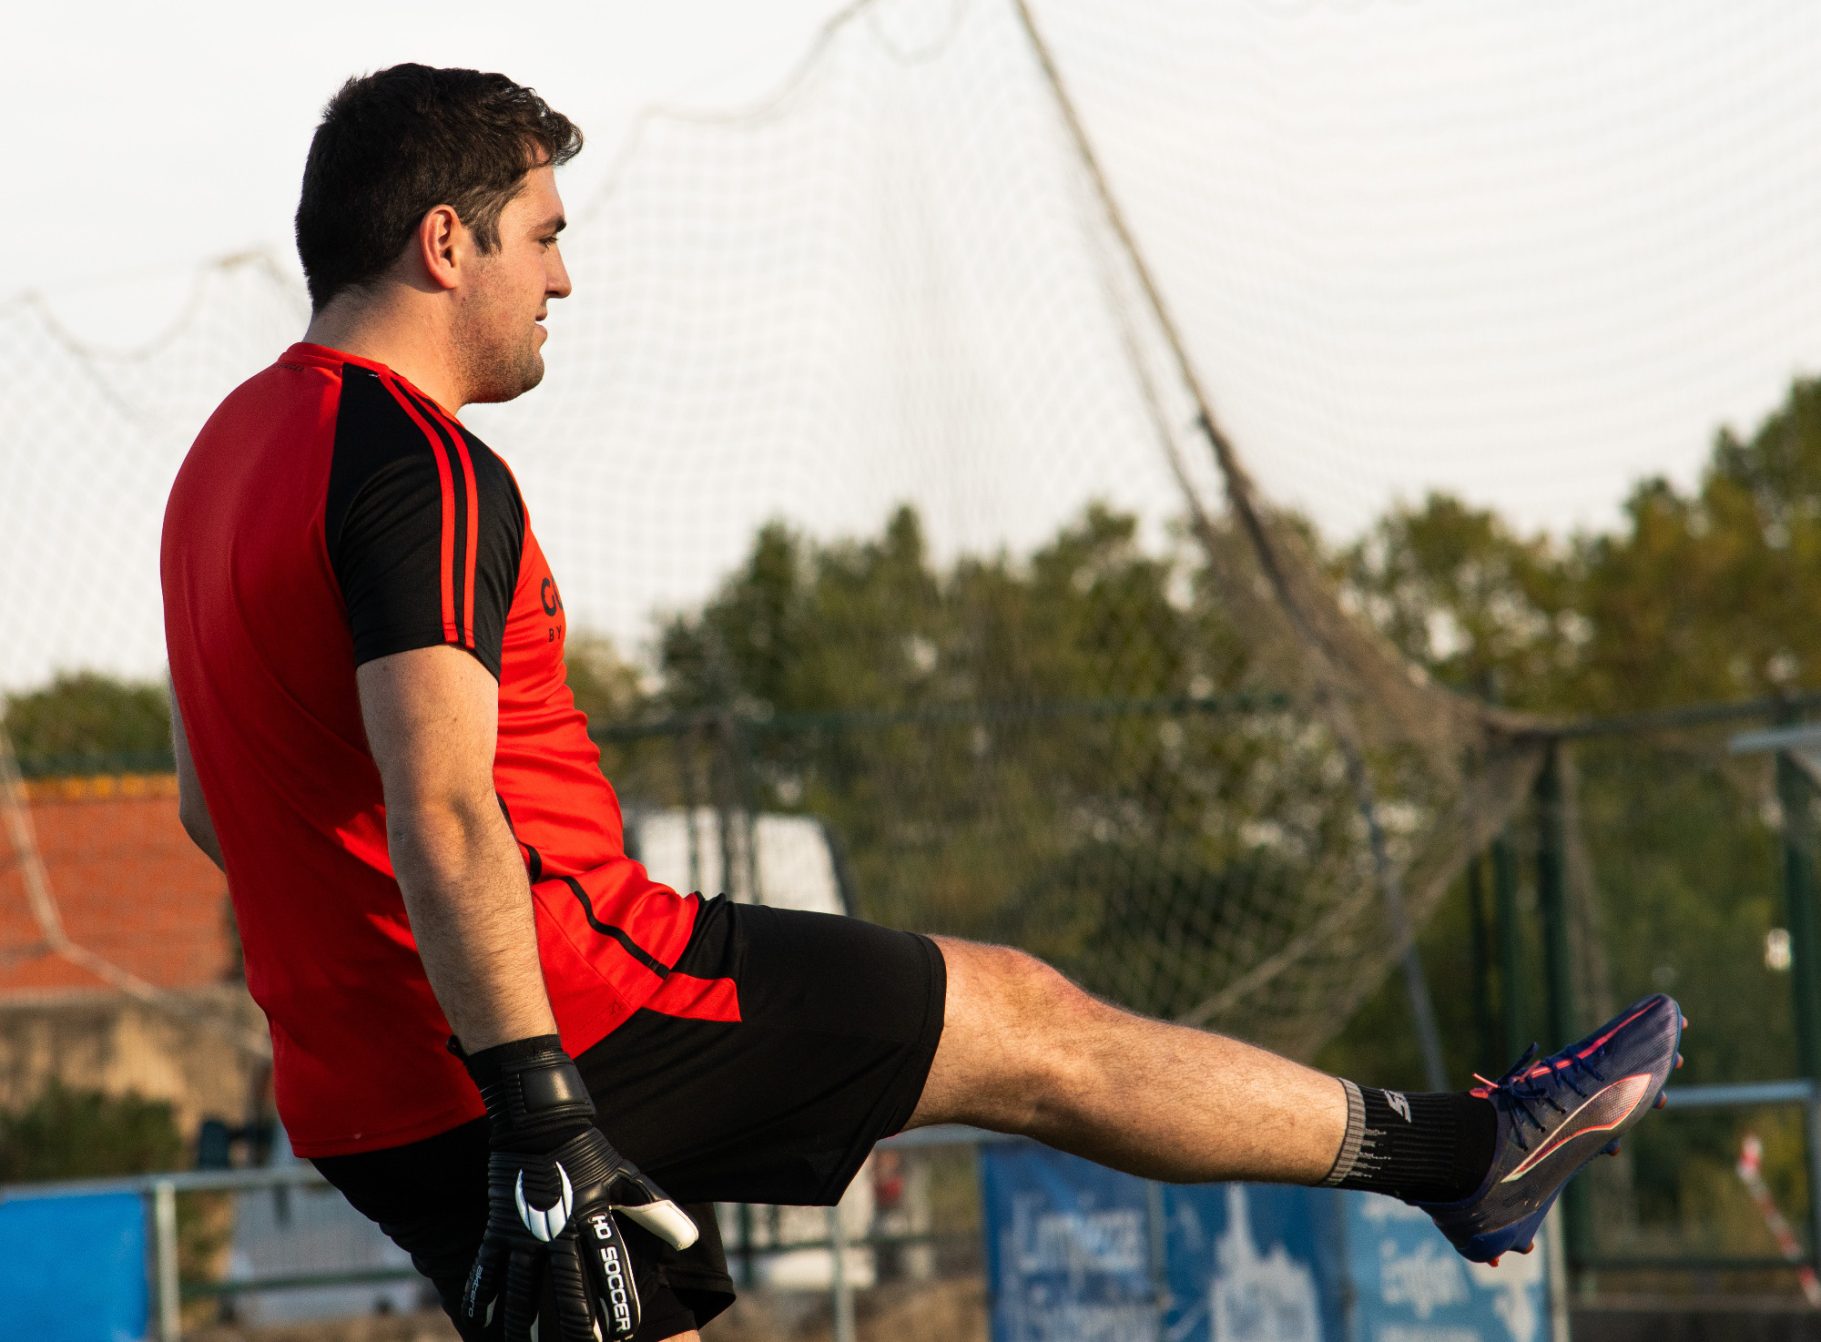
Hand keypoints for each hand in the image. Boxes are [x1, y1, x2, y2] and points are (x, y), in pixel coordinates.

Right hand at [457, 1036, 696, 1341]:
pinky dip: (483, 1297)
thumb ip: (656, 1212)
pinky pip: (487, 1270)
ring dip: (524, 1325)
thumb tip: (689, 1242)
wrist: (537, 1123)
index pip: (610, 1270)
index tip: (626, 1334)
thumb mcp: (625, 1179)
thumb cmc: (587, 1154)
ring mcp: (524, 1232)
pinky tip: (484, 1322)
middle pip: (566, 1290)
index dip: (619, 1305)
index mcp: (592, 1219)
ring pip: (522, 1290)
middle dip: (575, 1327)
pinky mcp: (498, 1229)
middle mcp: (558, 1230)